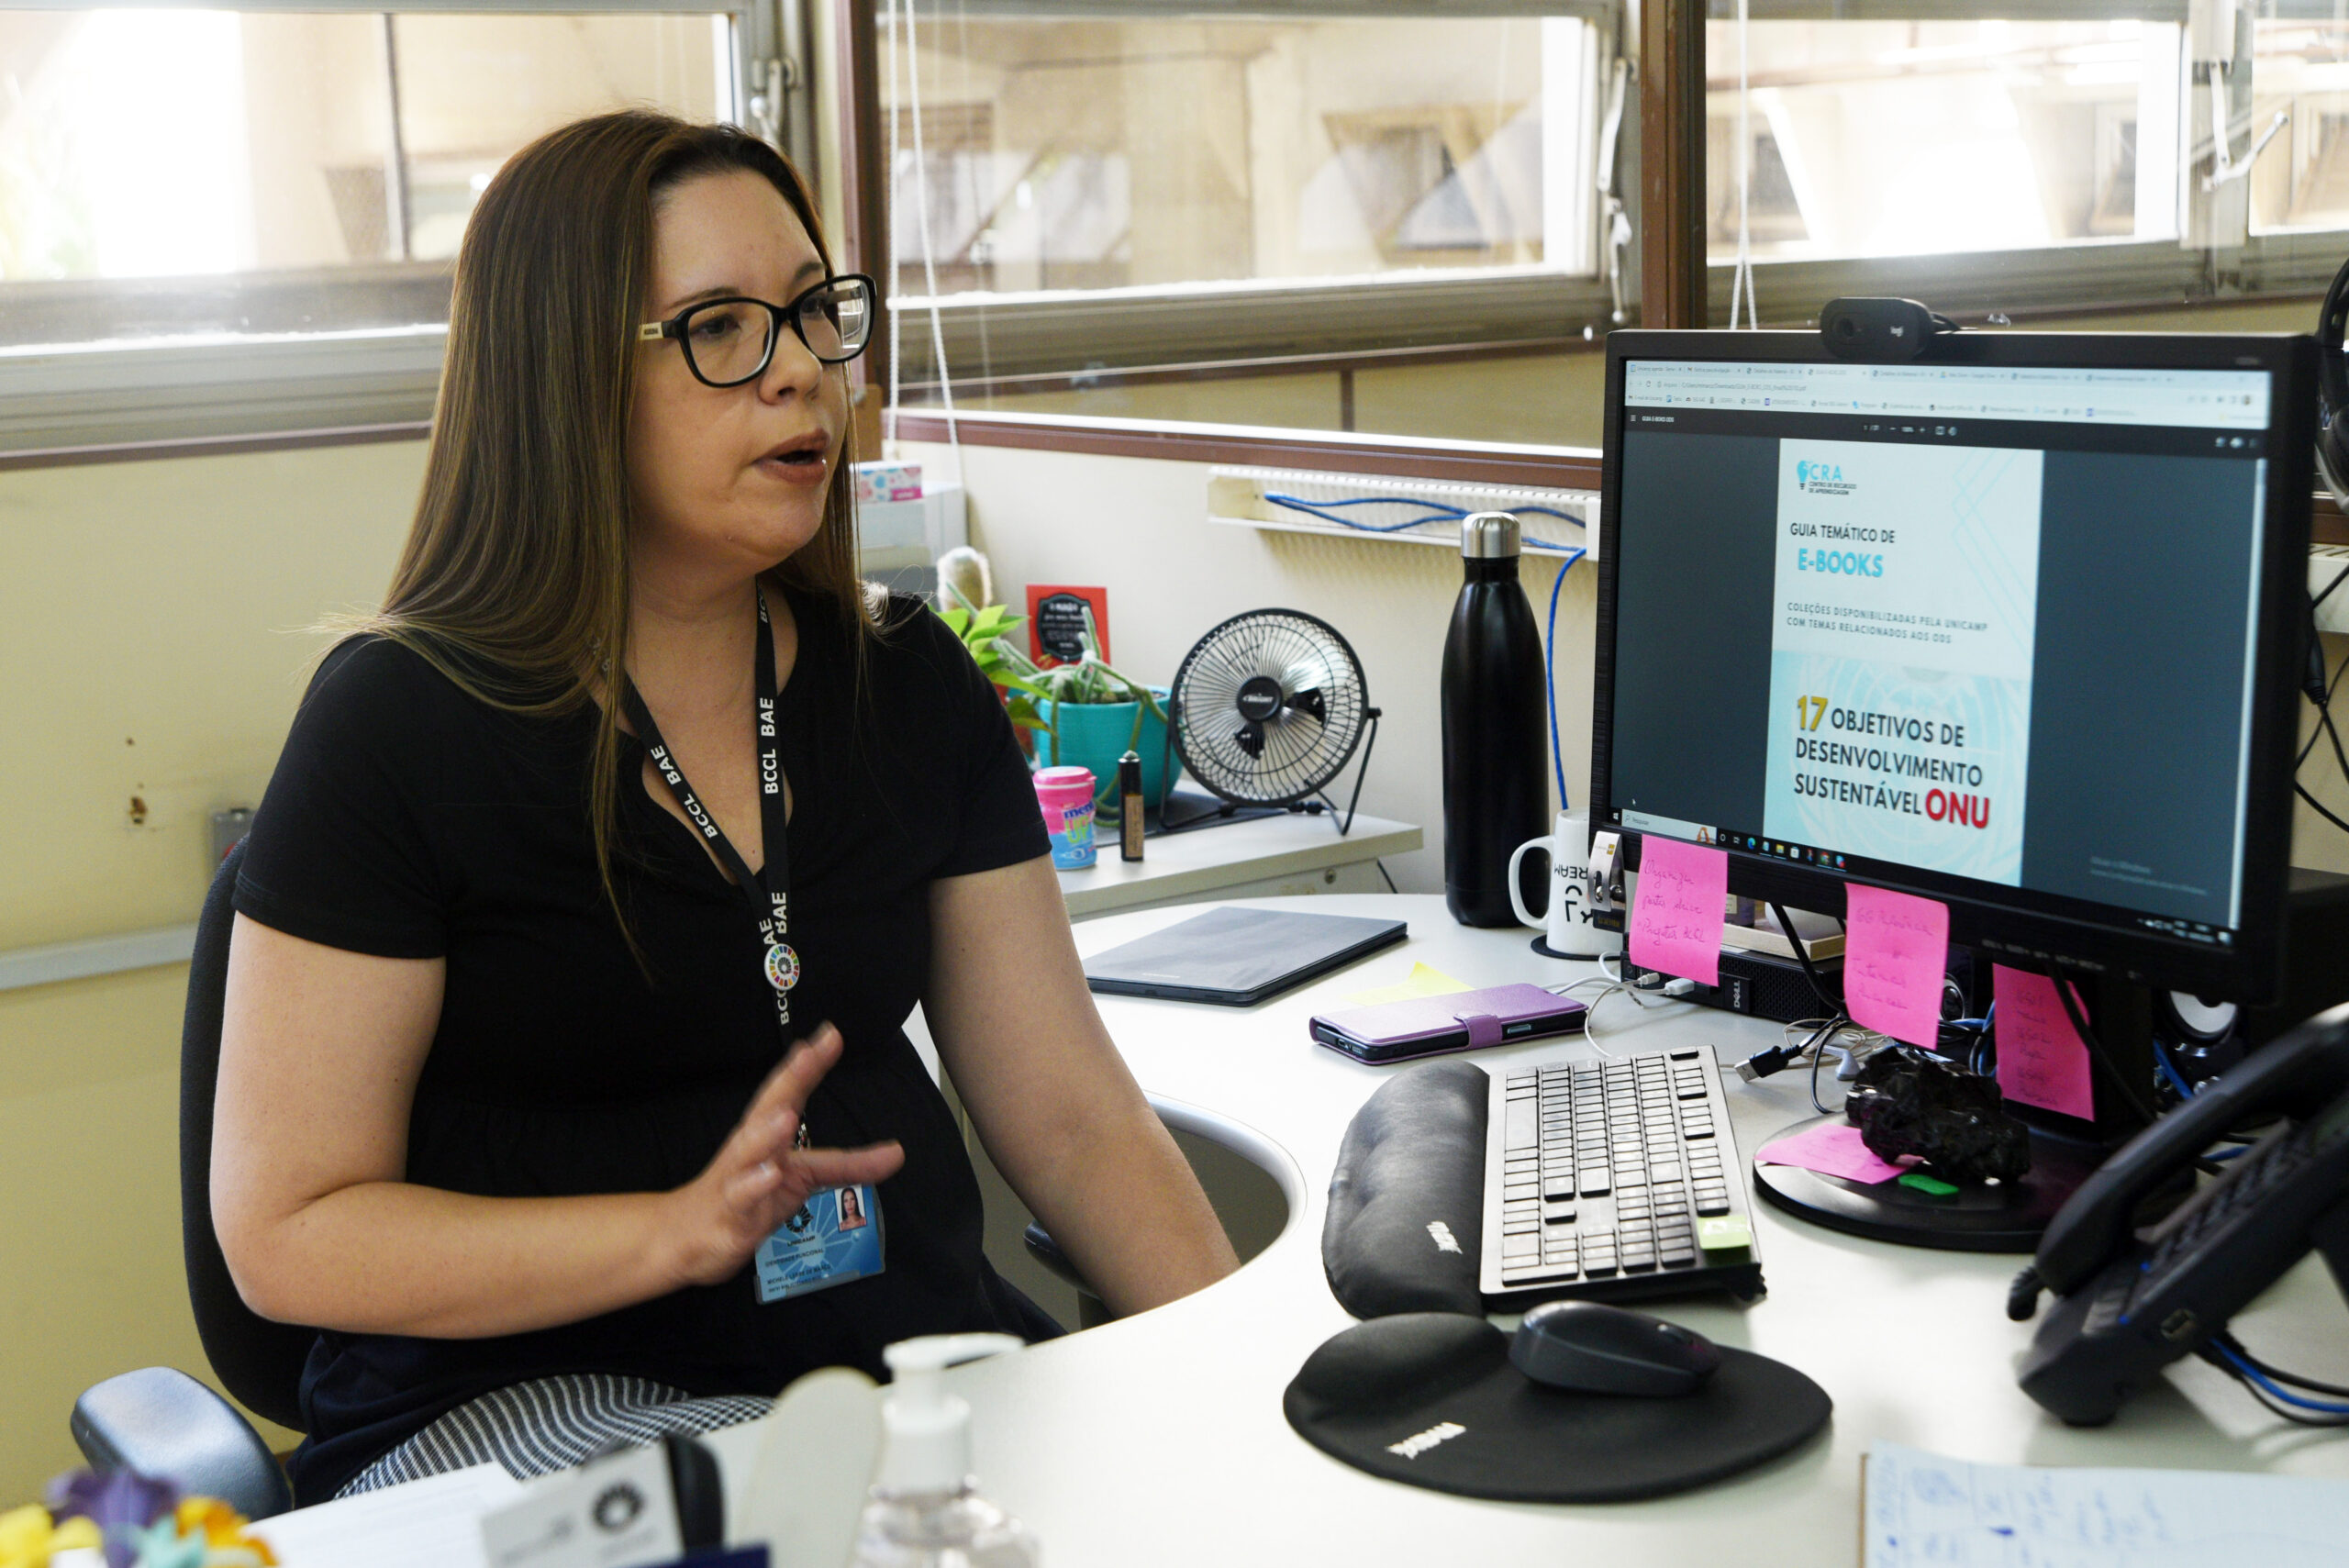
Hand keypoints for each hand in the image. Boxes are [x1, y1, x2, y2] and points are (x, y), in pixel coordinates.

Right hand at [662, 1023, 903, 1288]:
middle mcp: (750, 1148)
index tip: (830, 1034)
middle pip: (769, 1108)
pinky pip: (741, 1198)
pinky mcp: (729, 1214)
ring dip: (767, 1133)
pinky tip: (770, 1174)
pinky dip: (754, 1186)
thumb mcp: (802, 1177)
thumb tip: (897, 1153)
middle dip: (790, 1080)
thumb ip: (847, 1164)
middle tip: (809, 1053)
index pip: (789, 1093)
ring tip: (786, 1115)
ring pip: (749, 1152)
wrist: (685, 1236)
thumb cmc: (745, 1196)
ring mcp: (736, 1179)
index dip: (809, 1065)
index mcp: (766, 1133)